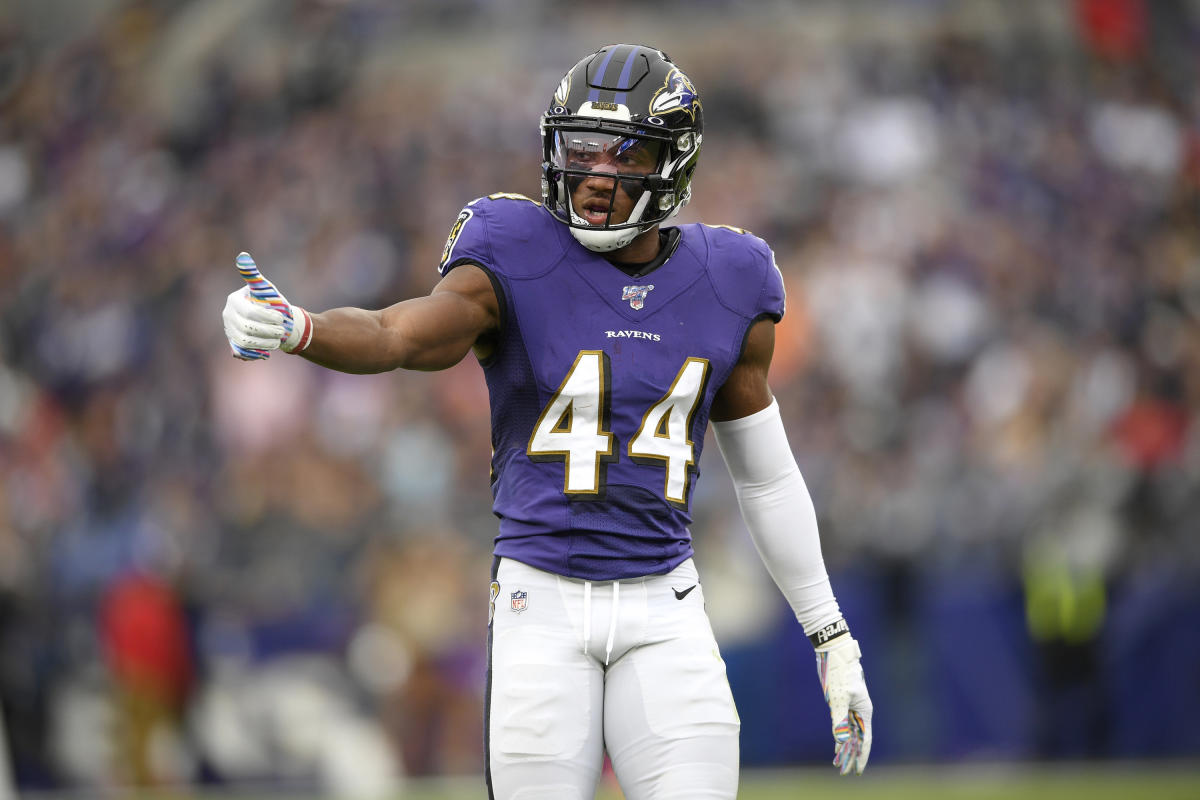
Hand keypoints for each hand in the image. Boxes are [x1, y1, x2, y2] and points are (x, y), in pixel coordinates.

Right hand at [222, 252, 309, 359]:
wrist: (273, 322)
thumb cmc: (269, 301)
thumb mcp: (264, 288)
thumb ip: (253, 275)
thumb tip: (242, 256)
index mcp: (234, 302)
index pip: (250, 312)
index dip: (267, 317)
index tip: (281, 318)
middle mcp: (227, 317)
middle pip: (247, 329)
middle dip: (268, 331)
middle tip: (282, 331)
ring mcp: (229, 332)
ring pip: (245, 342)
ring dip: (264, 343)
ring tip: (278, 341)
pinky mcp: (234, 346)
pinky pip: (242, 353)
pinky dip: (256, 354)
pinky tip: (268, 351)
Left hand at [815, 635, 872, 774]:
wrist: (835, 653)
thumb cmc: (839, 673)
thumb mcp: (839, 698)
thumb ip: (839, 720)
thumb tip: (841, 741)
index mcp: (864, 711)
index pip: (865, 740)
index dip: (861, 756)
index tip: (858, 771)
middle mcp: (860, 712)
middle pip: (858, 739)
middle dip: (852, 756)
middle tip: (844, 772)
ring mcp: (851, 708)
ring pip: (850, 734)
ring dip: (846, 748)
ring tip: (838, 763)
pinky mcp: (842, 703)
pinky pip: (844, 725)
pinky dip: (841, 737)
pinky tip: (837, 745)